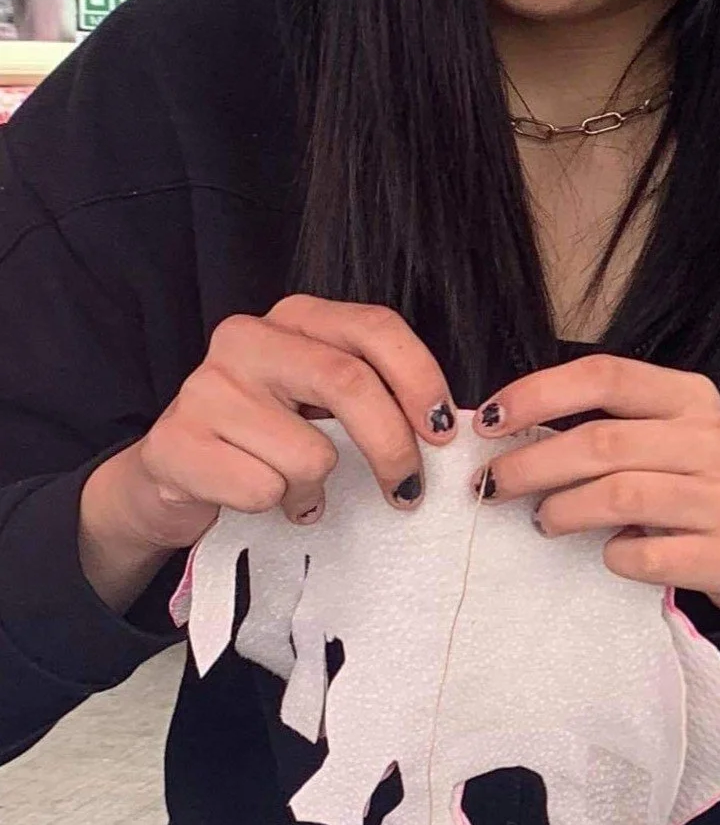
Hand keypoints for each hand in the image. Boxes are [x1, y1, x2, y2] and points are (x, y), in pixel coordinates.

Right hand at [79, 297, 454, 613]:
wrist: (172, 474)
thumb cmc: (264, 436)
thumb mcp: (318, 399)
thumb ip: (371, 393)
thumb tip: (440, 429)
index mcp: (293, 317)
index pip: (374, 327)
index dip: (420, 378)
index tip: (442, 431)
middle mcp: (247, 339)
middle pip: (348, 383)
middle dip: (392, 446)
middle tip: (407, 489)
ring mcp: (205, 388)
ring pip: (309, 453)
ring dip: (316, 489)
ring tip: (297, 488)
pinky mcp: (175, 444)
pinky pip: (264, 490)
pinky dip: (276, 507)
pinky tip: (260, 498)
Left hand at [474, 355, 719, 614]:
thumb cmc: (701, 481)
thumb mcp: (671, 433)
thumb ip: (610, 424)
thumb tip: (514, 433)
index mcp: (692, 398)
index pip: (606, 376)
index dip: (540, 394)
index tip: (492, 420)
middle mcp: (713, 441)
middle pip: (602, 442)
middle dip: (532, 464)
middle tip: (494, 484)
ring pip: (618, 496)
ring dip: (563, 511)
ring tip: (544, 520)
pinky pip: (644, 556)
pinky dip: (612, 555)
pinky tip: (608, 551)